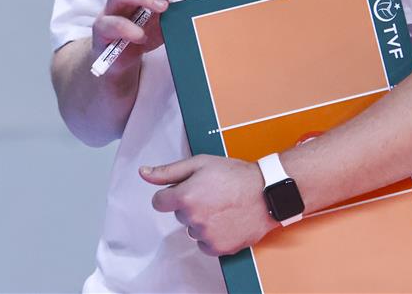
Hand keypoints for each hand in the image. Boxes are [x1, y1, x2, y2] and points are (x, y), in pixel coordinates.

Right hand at [91, 0, 188, 71]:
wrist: (119, 60)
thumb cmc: (141, 34)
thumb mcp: (162, 23)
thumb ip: (174, 13)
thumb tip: (194, 8)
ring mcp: (110, 10)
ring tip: (162, 7)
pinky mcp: (101, 28)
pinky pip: (111, 23)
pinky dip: (128, 29)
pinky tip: (141, 35)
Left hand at [142, 155, 275, 255]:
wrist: (267, 191)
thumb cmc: (237, 175)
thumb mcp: (202, 163)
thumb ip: (169, 171)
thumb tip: (144, 173)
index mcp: (185, 196)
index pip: (160, 202)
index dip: (173, 194)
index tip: (189, 190)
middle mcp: (192, 218)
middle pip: (180, 214)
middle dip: (192, 205)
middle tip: (214, 194)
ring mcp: (205, 235)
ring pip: (193, 229)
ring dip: (203, 221)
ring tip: (224, 206)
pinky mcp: (218, 248)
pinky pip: (205, 244)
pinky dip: (214, 235)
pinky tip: (227, 220)